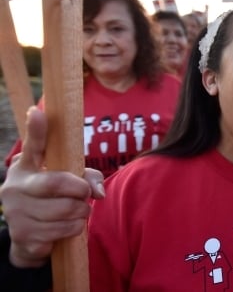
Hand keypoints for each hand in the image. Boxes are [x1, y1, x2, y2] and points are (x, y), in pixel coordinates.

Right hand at [0, 107, 104, 267]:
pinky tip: (67, 227)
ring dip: (82, 213)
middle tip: (85, 195)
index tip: (38, 112)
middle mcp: (15, 187)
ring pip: (64, 210)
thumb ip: (88, 178)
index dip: (37, 130)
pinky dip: (75, 229)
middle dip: (80, 191)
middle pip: (56, 184)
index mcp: (26, 167)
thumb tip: (98, 192)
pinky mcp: (23, 236)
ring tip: (79, 212)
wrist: (30, 239)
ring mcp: (16, 212)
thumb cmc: (54, 201)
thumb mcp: (70, 183)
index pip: (33, 146)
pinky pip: (62, 231)